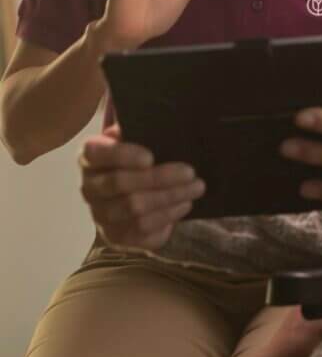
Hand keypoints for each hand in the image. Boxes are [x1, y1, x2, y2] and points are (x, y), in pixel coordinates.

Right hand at [78, 124, 203, 249]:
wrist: (133, 201)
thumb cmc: (139, 162)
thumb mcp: (140, 141)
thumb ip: (143, 131)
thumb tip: (164, 120)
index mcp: (90, 158)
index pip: (96, 154)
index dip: (122, 155)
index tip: (150, 157)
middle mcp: (89, 188)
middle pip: (120, 183)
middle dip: (160, 177)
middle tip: (190, 172)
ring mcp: (101, 215)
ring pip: (134, 207)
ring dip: (170, 196)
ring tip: (197, 187)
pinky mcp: (117, 236)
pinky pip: (143, 228)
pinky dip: (168, 215)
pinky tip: (185, 204)